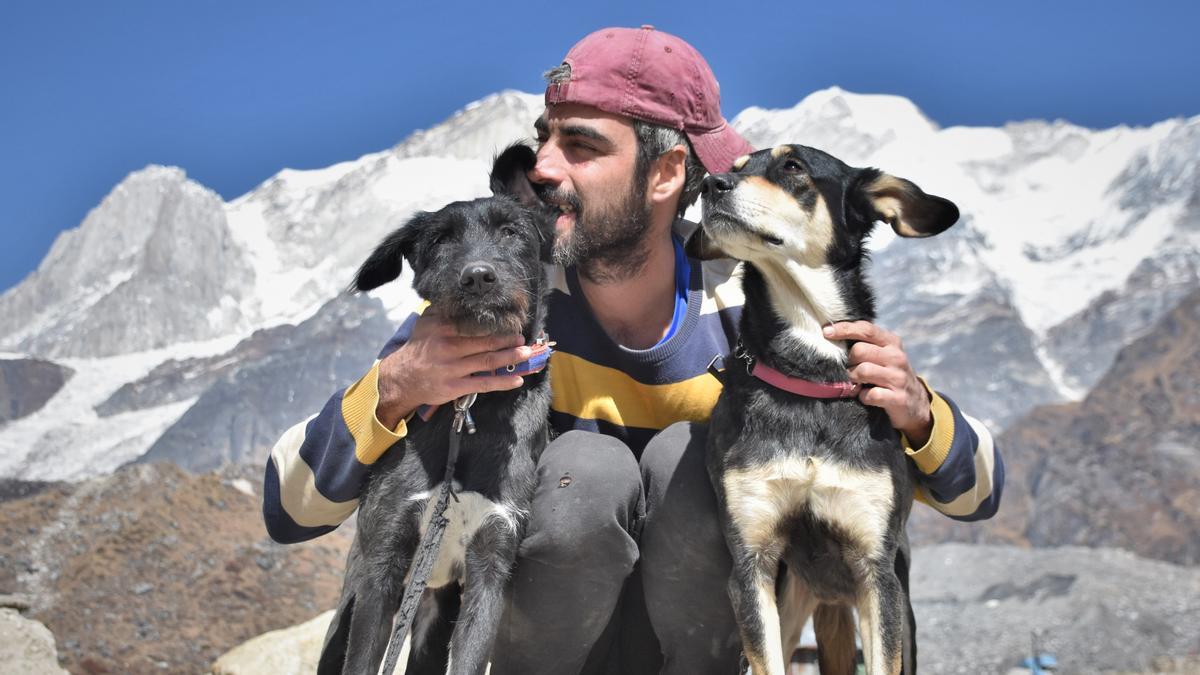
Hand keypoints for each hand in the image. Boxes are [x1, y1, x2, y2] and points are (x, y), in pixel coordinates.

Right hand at [375, 308, 531, 428]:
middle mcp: (448, 347)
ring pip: (488, 361)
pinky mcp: (455, 387)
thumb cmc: (418, 349)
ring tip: (526, 354)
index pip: (475, 324)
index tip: (511, 321)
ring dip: (510, 357)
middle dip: (508, 340)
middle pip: (485, 342)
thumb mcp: (425, 323)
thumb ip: (443, 310)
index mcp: (443, 328)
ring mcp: (452, 368)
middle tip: (523, 338)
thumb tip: (463, 298)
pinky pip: (483, 384)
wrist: (400, 378)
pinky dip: (502, 382)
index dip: (495, 323)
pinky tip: (517, 380)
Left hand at [823, 321, 932, 446]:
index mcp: (891, 342)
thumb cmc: (889, 374)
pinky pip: (870, 394)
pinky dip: (863, 397)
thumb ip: (865, 344)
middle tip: (849, 369)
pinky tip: (865, 396)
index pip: (866, 329)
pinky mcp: (898, 398)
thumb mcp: (883, 355)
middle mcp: (896, 357)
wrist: (915, 402)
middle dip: (848, 361)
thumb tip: (831, 333)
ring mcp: (898, 378)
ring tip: (855, 383)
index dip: (844, 329)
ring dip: (853, 379)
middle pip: (859, 351)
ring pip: (863, 371)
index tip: (826, 332)